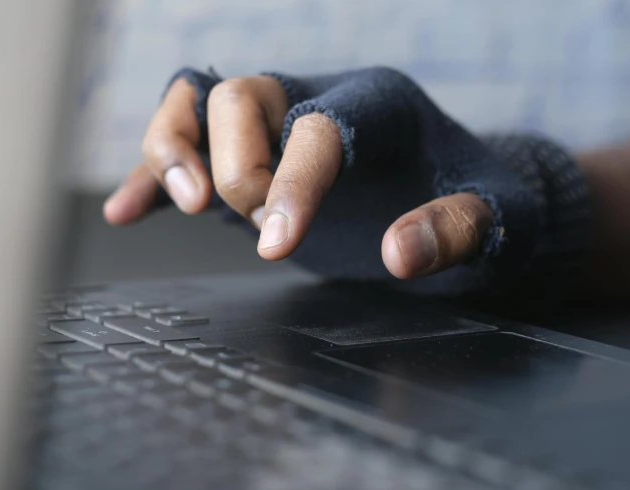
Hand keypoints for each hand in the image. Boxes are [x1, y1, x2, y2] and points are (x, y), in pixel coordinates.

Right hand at [103, 72, 491, 279]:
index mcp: (381, 103)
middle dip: (236, 167)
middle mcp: (320, 100)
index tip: (278, 242)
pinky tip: (129, 210)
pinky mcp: (259, 163)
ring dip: (176, 149)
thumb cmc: (486, 203)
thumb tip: (400, 253)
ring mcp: (281, 129)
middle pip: (241, 96)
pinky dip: (154, 177)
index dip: (292, 181)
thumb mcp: (500, 222)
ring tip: (188, 205)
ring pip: (200, 101)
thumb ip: (458, 230)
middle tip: (265, 229)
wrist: (464, 199)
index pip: (320, 126)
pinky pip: (191, 150)